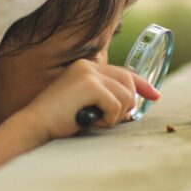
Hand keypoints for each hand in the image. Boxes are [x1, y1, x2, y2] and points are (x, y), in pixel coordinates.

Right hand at [18, 59, 160, 141]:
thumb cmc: (59, 121)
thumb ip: (105, 97)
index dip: (142, 84)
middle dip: (127, 104)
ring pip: (125, 95)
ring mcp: (88, 74)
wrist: (35, 125)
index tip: (155, 95)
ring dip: (115, 115)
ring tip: (95, 120)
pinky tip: (90, 121)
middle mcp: (88, 65)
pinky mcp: (89, 85)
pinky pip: (115, 105)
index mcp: (85, 67)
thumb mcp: (86, 104)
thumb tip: (133, 103)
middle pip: (128, 81)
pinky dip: (107, 119)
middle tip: (112, 119)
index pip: (123, 71)